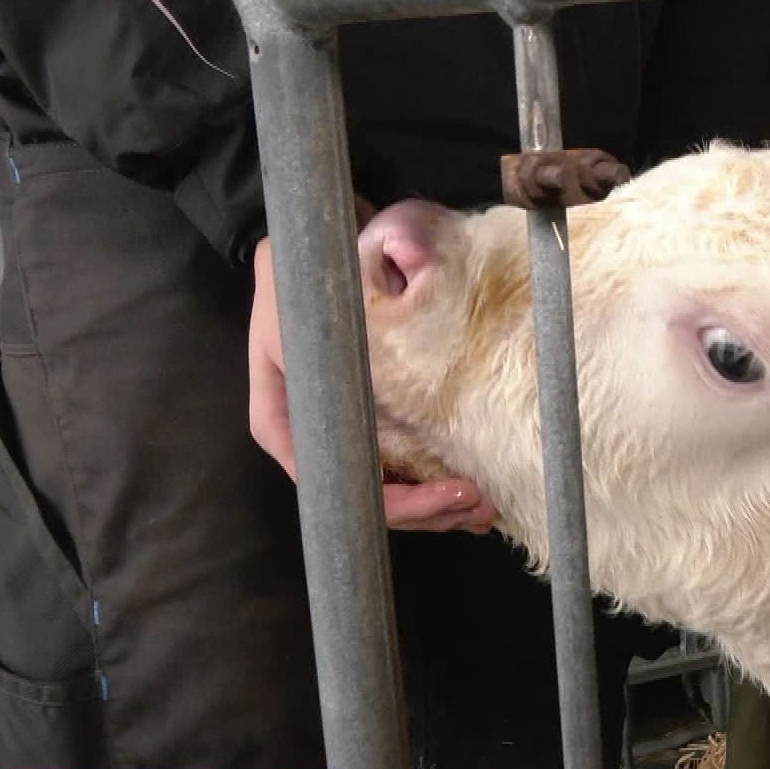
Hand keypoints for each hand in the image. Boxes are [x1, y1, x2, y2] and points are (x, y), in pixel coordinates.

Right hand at [248, 206, 497, 533]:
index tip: (451, 493)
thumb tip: (395, 297)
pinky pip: (401, 470)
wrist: (308, 255)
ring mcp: (343, 436)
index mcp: (284, 425)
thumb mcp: (298, 304)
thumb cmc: (296, 283)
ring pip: (389, 493)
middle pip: (370, 500)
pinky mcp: (370, 426)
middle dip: (429, 513)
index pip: (342, 485)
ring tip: (485, 508)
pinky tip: (474, 492)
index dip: (399, 503)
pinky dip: (435, 485)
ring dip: (438, 509)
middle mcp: (311, 440)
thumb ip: (330, 329)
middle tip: (481, 506)